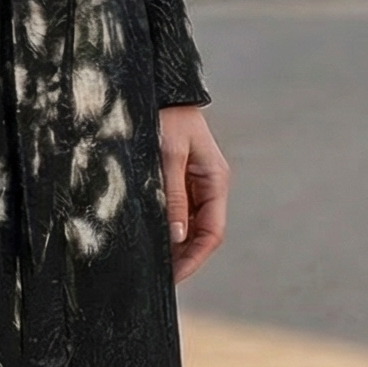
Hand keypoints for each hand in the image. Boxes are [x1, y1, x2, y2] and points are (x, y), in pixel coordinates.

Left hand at [159, 106, 228, 283]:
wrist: (162, 88)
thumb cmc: (167, 116)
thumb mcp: (169, 155)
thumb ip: (173, 196)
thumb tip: (177, 236)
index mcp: (216, 181)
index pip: (212, 233)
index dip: (194, 258)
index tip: (174, 276)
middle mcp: (209, 186)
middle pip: (202, 233)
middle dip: (184, 257)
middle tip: (160, 277)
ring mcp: (195, 183)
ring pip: (189, 225)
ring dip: (175, 245)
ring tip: (154, 264)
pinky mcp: (179, 179)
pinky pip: (178, 211)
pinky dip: (168, 228)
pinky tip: (151, 238)